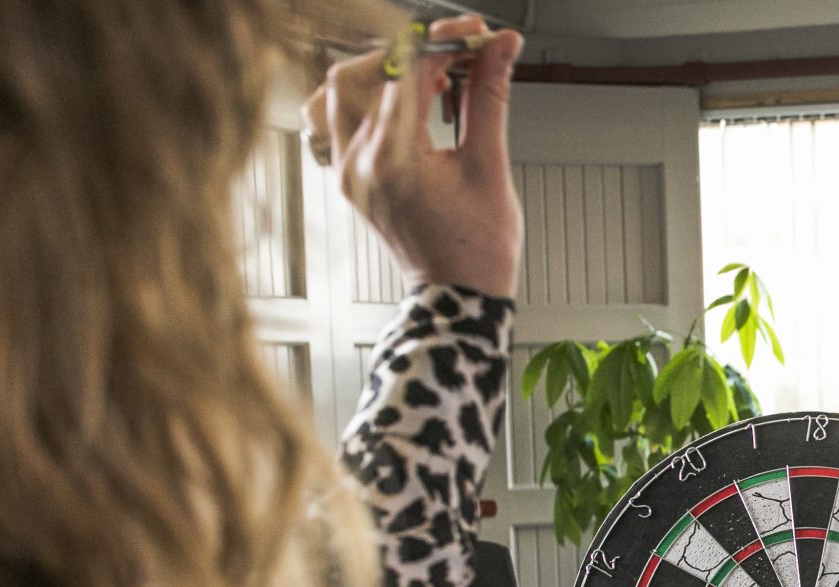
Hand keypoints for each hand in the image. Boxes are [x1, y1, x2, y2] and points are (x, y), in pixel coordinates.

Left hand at [305, 15, 523, 295]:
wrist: (459, 296)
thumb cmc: (476, 249)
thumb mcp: (490, 164)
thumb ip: (490, 96)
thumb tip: (500, 49)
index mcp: (392, 159)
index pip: (405, 70)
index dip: (446, 43)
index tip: (477, 38)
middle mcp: (357, 163)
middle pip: (363, 70)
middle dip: (414, 52)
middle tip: (460, 54)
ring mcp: (346, 171)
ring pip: (340, 89)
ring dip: (382, 72)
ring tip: (427, 78)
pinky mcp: (348, 177)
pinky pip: (338, 118)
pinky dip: (369, 99)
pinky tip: (406, 103)